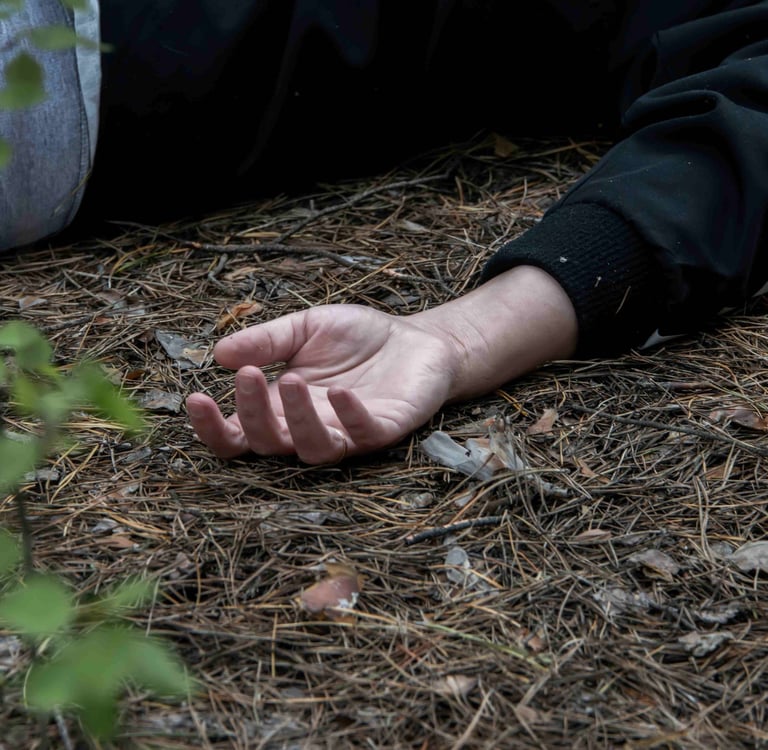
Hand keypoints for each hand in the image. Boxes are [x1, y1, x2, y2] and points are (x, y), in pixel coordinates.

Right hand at [187, 266, 577, 463]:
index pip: (238, 433)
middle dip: (252, 414)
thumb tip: (218, 352)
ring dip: (296, 420)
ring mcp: (346, 434)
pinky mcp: (383, 431)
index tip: (197, 397)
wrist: (417, 339)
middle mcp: (309, 428)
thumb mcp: (306, 327)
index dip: (213, 426)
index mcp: (282, 408)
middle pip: (268, 444)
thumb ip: (267, 340)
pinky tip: (339, 391)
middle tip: (247, 375)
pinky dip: (349, 417)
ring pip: (311, 449)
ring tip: (289, 379)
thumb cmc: (359, 339)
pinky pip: (362, 435)